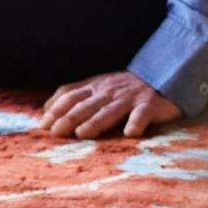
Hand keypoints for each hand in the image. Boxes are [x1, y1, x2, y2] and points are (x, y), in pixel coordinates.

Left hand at [41, 70, 182, 140]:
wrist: (164, 75)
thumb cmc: (125, 87)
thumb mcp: (98, 86)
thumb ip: (75, 95)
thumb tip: (46, 109)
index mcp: (95, 86)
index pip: (70, 95)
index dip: (56, 109)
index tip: (43, 125)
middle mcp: (109, 91)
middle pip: (86, 105)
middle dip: (69, 118)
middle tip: (56, 132)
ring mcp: (129, 97)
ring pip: (109, 110)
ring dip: (95, 122)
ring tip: (82, 133)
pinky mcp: (150, 104)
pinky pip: (142, 114)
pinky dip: (136, 122)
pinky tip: (131, 132)